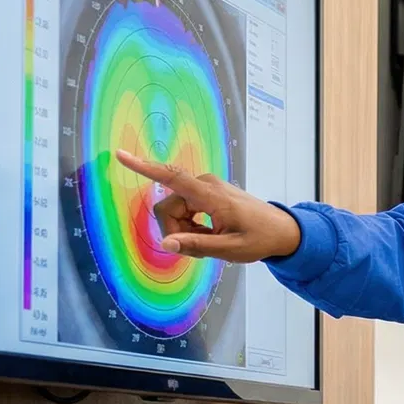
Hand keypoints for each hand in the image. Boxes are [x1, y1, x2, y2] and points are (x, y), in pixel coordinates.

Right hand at [115, 150, 301, 262]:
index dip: (144, 167)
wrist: (282, 230)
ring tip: (211, 241)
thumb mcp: (228, 249)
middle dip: (177, 232)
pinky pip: (185, 209)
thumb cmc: (260, 239)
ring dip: (186, 231)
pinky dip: (192, 226)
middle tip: (201, 249)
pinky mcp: (207, 193)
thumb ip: (196, 245)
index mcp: (211, 195)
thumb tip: (166, 244)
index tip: (121, 155)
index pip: (172, 177)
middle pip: (168, 209)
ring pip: (175, 211)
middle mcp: (205, 185)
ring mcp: (207, 188)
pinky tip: (211, 234)